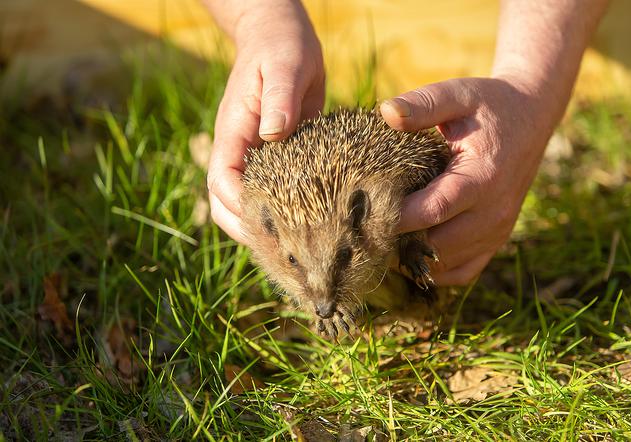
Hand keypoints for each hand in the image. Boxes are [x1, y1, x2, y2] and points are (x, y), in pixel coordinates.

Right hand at [207, 3, 324, 242]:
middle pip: (226, 205)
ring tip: (298, 251)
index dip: (241, 207)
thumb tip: (275, 133)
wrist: (281, 38)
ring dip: (266, 228)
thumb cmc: (281, 47)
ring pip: (248, 205)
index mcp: (233, 133)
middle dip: (249, 231)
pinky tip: (312, 228)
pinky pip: (274, 195)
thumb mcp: (284, 65)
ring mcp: (256, 159)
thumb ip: (279, 97)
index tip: (272, 224)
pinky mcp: (278, 161)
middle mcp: (240, 151)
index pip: (222, 181)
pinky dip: (285, 215)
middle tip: (286, 254)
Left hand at [381, 77, 555, 284]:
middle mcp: (492, 213)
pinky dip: (432, 270)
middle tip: (361, 230)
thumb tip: (385, 112)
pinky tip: (407, 252)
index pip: (431, 212)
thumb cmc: (487, 106)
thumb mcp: (458, 95)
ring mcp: (496, 232)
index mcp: (482, 178)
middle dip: (395, 241)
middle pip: (435, 245)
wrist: (530, 119)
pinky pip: (461, 272)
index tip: (360, 211)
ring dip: (410, 257)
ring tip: (378, 238)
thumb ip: (423, 104)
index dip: (394, 217)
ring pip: (443, 264)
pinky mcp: (495, 241)